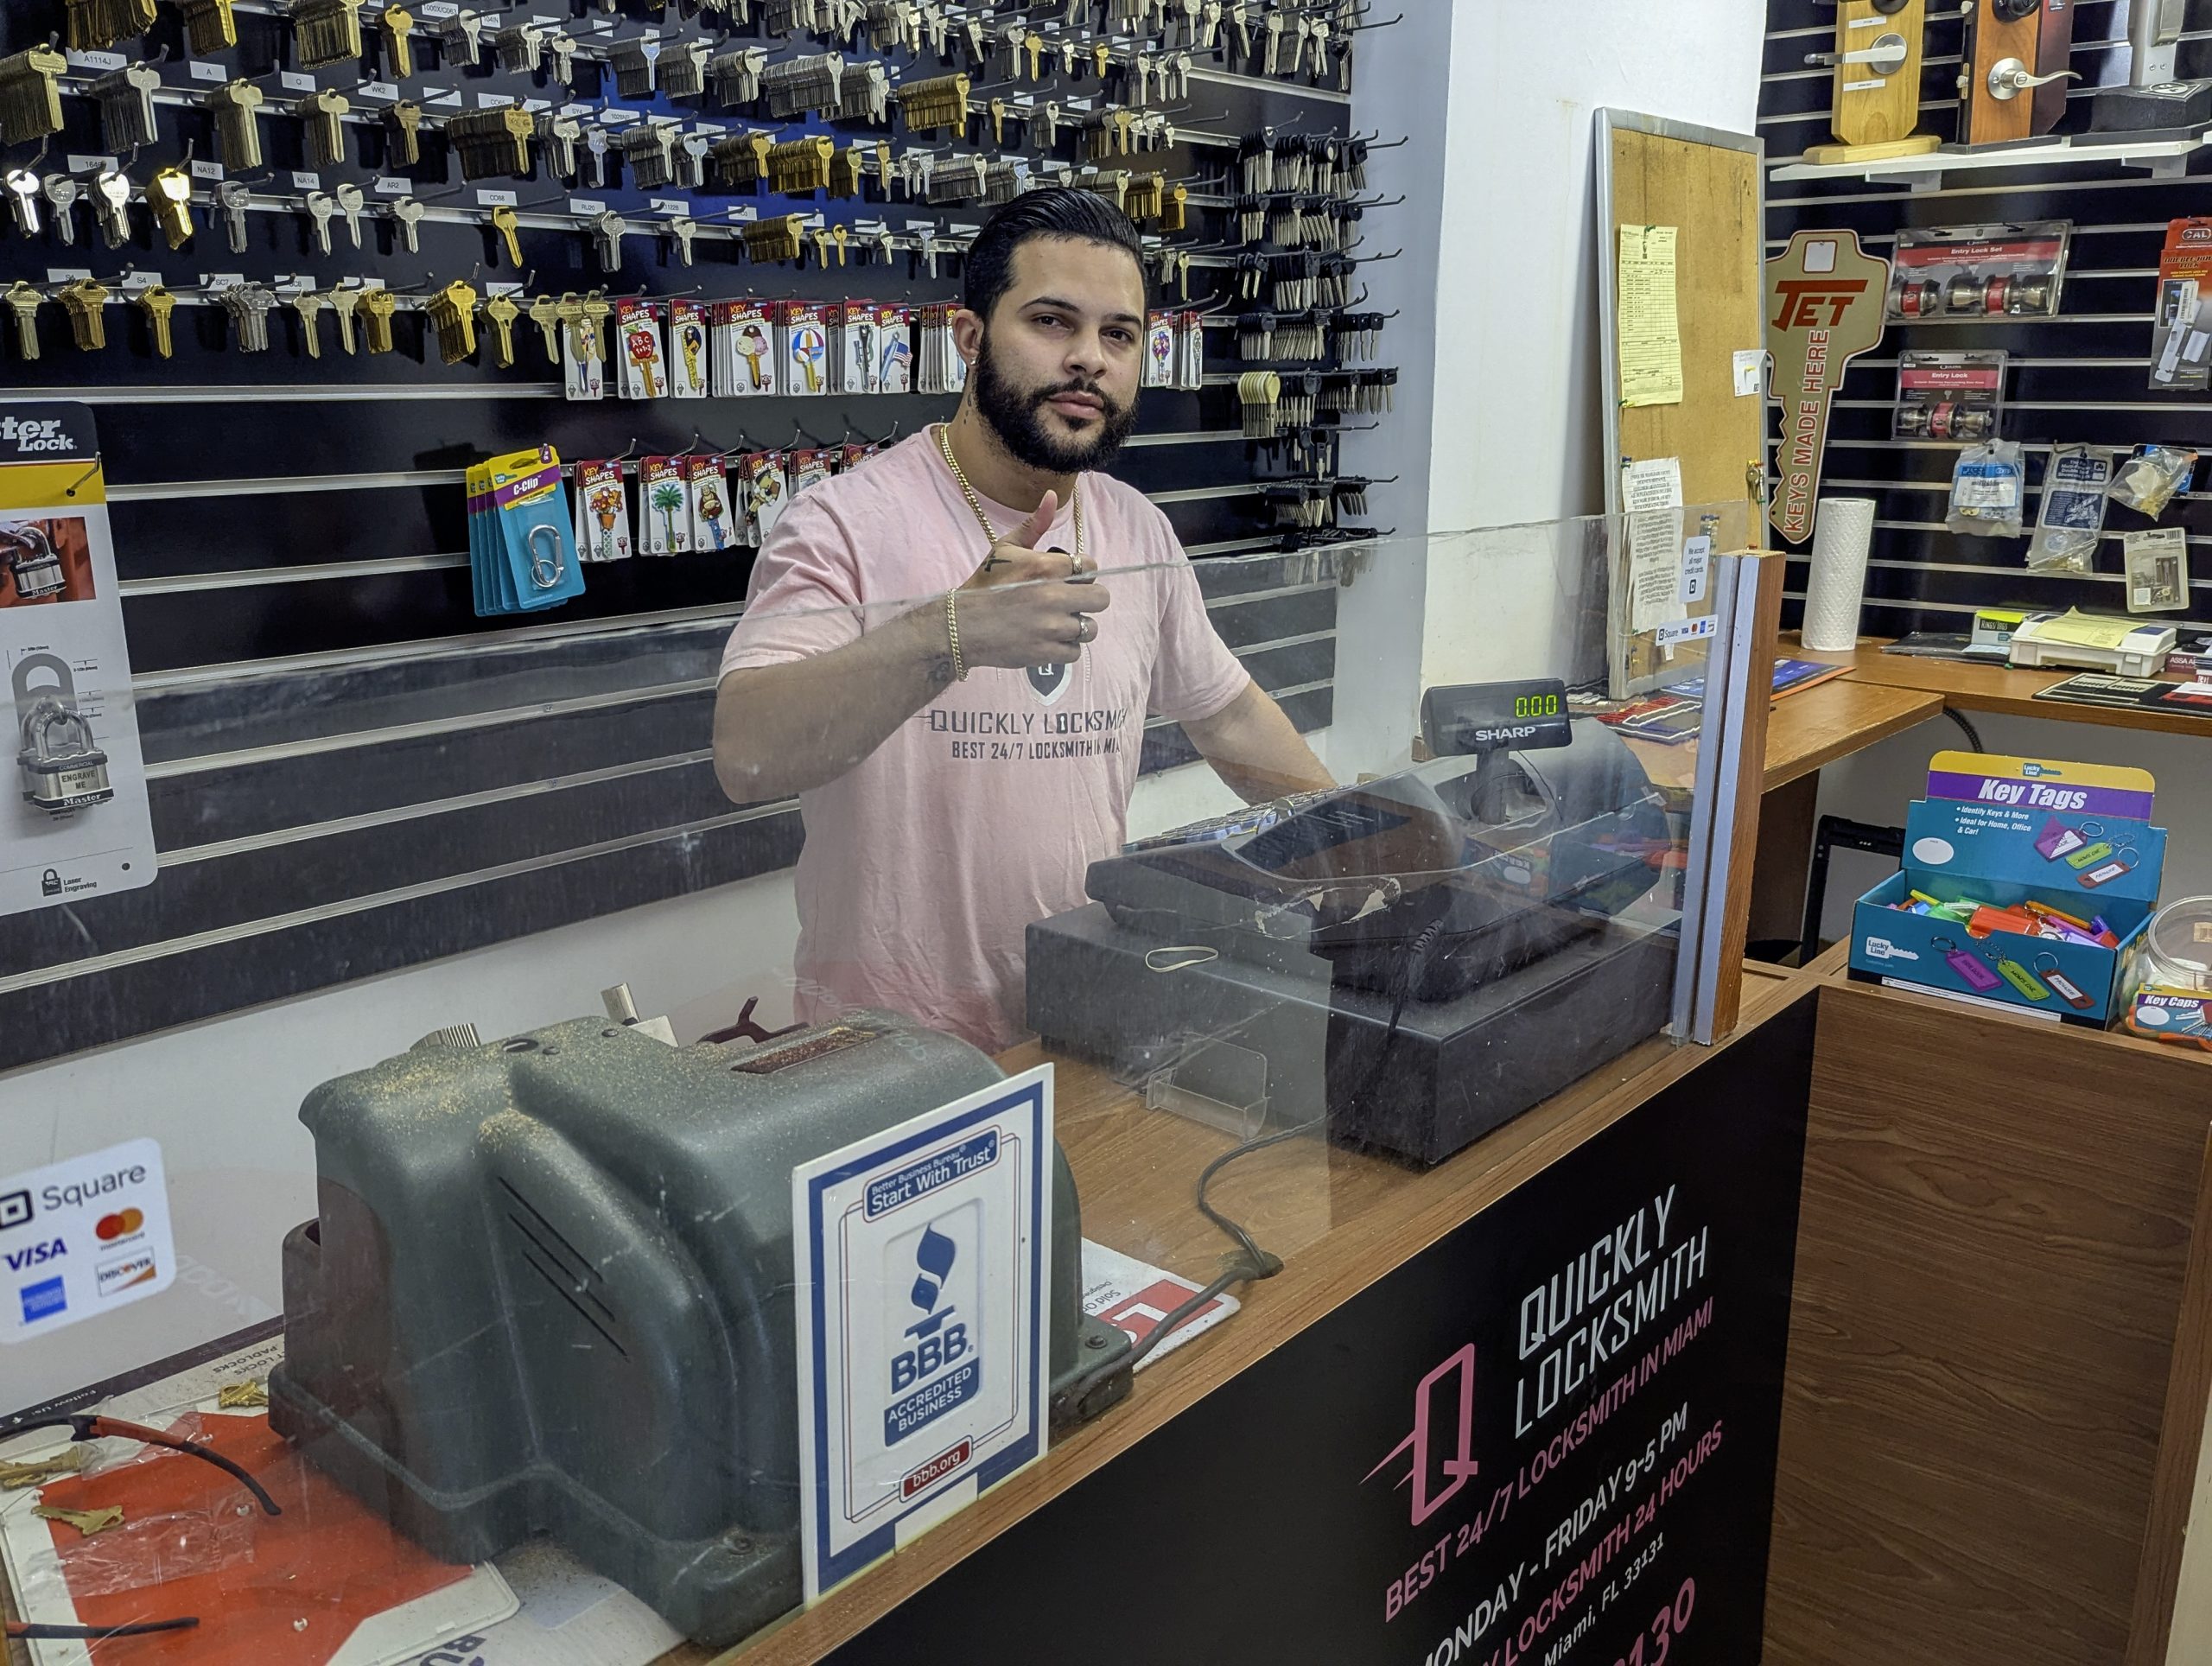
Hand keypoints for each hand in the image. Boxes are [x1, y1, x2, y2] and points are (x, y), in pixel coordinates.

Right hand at [950, 490, 1110, 668]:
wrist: (962, 626)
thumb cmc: (985, 584)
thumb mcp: (1005, 548)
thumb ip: (1034, 524)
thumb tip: (1052, 496)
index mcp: (1046, 568)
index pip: (1091, 566)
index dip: (1082, 571)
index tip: (1069, 577)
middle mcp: (1054, 597)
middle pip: (1101, 598)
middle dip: (1088, 598)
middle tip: (1071, 600)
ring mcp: (1052, 628)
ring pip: (1090, 628)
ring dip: (1077, 625)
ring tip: (1059, 622)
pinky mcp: (1047, 652)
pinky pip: (1076, 652)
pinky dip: (1065, 647)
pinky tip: (1050, 639)